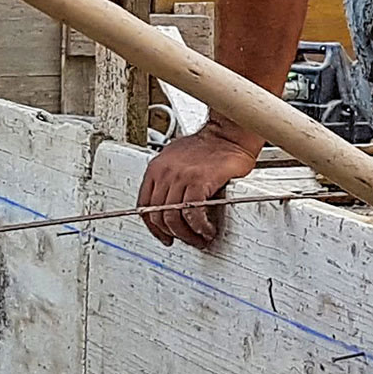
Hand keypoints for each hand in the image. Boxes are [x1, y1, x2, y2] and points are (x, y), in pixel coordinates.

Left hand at [134, 124, 259, 248]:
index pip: (144, 206)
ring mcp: (181, 176)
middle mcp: (165, 172)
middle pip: (157, 215)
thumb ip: (168, 180)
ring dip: (187, 234)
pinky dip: (200, 226)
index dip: (153, 227)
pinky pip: (193, 213)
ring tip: (199, 237)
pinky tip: (207, 229)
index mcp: (156, 168)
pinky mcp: (199, 181)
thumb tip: (166, 204)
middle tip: (187, 239)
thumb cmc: (208, 146)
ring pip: (173, 218)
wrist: (228, 134)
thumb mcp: (176, 160)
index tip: (163, 235)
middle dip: (172, 234)